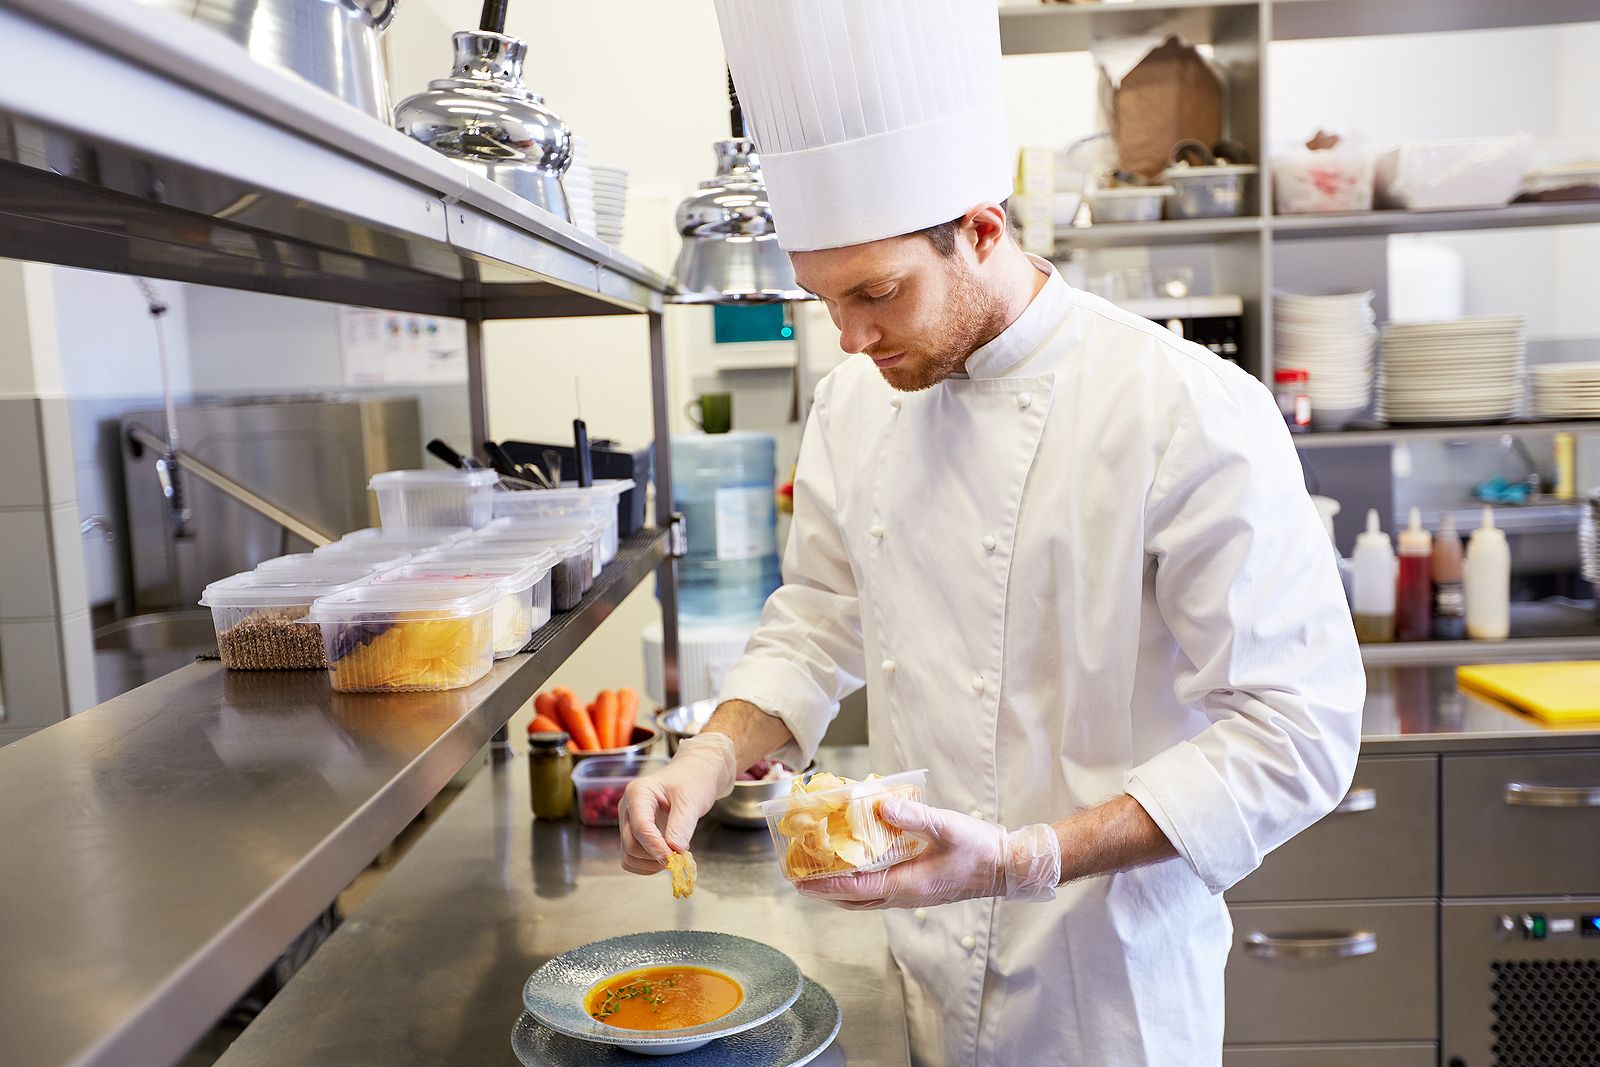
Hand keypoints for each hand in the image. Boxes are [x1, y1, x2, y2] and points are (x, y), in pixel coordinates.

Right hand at [618, 733, 736, 874]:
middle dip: (655, 856)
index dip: (656, 847)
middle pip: (631, 844)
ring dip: (651, 863)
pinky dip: (648, 865)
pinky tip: (667, 855)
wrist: (694, 775)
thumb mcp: (692, 799)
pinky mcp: (633, 833)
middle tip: (680, 857)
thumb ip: (682, 824)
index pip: (641, 827)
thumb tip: (675, 850)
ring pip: (629, 856)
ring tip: (675, 855)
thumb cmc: (692, 780)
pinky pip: (632, 859)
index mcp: (638, 792)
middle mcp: (627, 807)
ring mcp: (628, 821)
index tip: (674, 858)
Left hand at [795, 796, 1060, 909]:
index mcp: (906, 885)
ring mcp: (912, 895)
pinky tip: (857, 865)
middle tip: (800, 878)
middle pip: (854, 900)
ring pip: (866, 898)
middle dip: (825, 890)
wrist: (1008, 867)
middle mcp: (904, 896)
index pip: (854, 888)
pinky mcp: (919, 889)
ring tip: (820, 873)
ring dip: (841, 888)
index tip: (799, 881)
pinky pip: (879, 891)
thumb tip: (878, 803)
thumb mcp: (946, 826)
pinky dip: (860, 883)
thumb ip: (912, 815)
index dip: (824, 884)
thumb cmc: (980, 848)